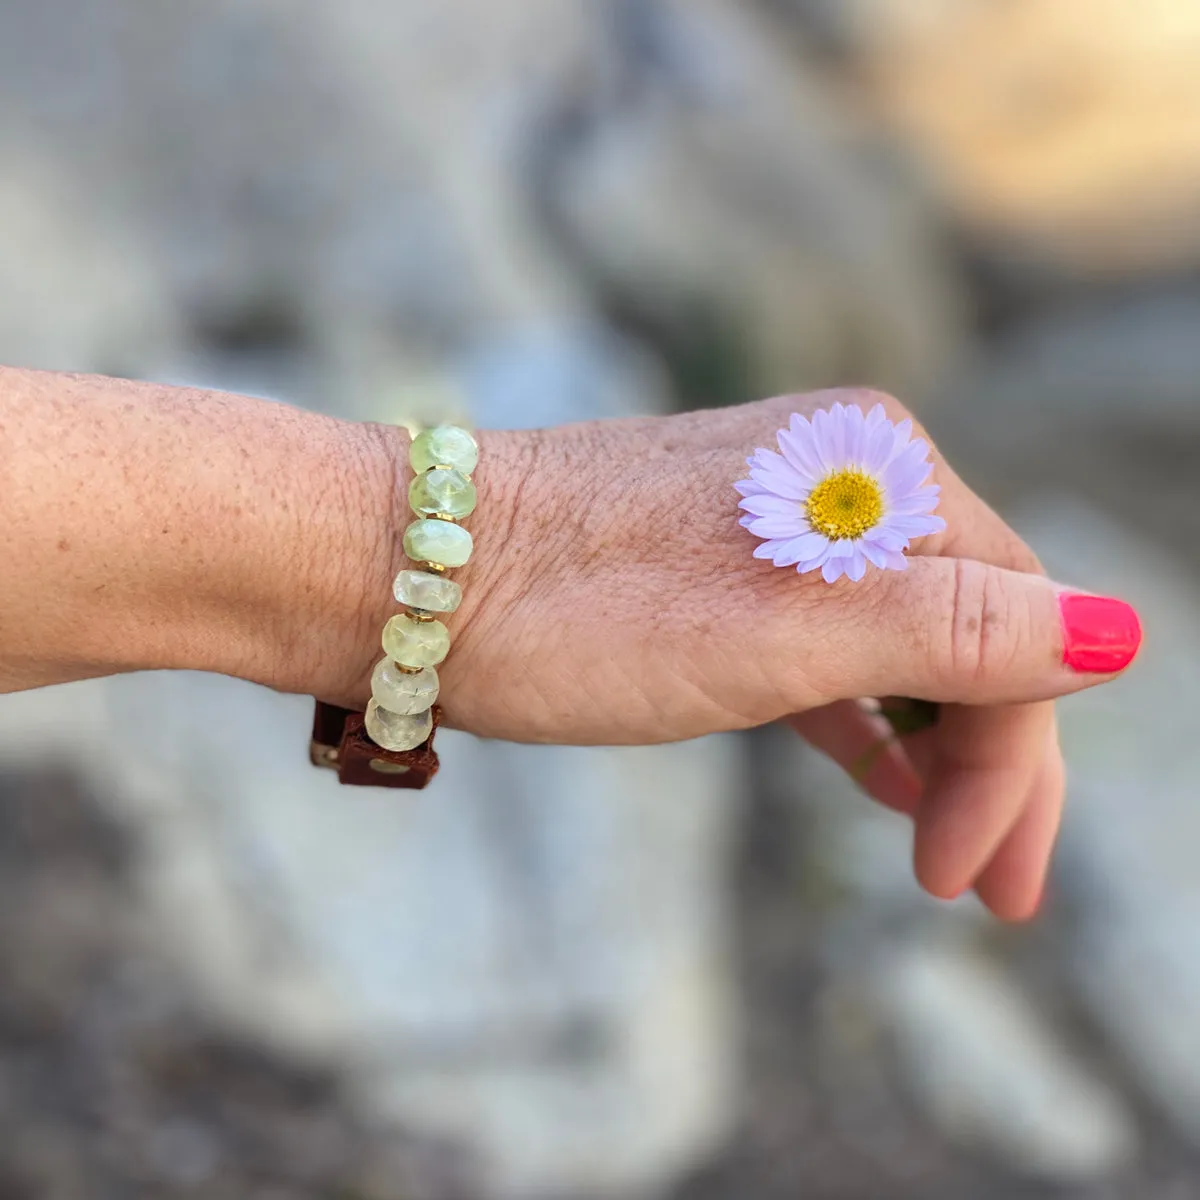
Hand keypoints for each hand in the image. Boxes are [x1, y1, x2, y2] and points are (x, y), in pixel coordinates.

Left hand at [423, 389, 1139, 920]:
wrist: (411, 576)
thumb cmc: (584, 605)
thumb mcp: (785, 631)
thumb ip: (956, 628)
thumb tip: (1117, 634)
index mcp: (878, 469)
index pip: (1012, 625)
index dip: (1015, 759)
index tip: (974, 880)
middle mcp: (839, 477)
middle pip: (966, 633)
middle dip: (991, 766)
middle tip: (989, 892)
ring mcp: (777, 522)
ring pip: (898, 645)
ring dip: (936, 751)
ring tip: (947, 855)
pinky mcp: (721, 569)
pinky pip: (830, 647)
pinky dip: (865, 716)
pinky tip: (884, 774)